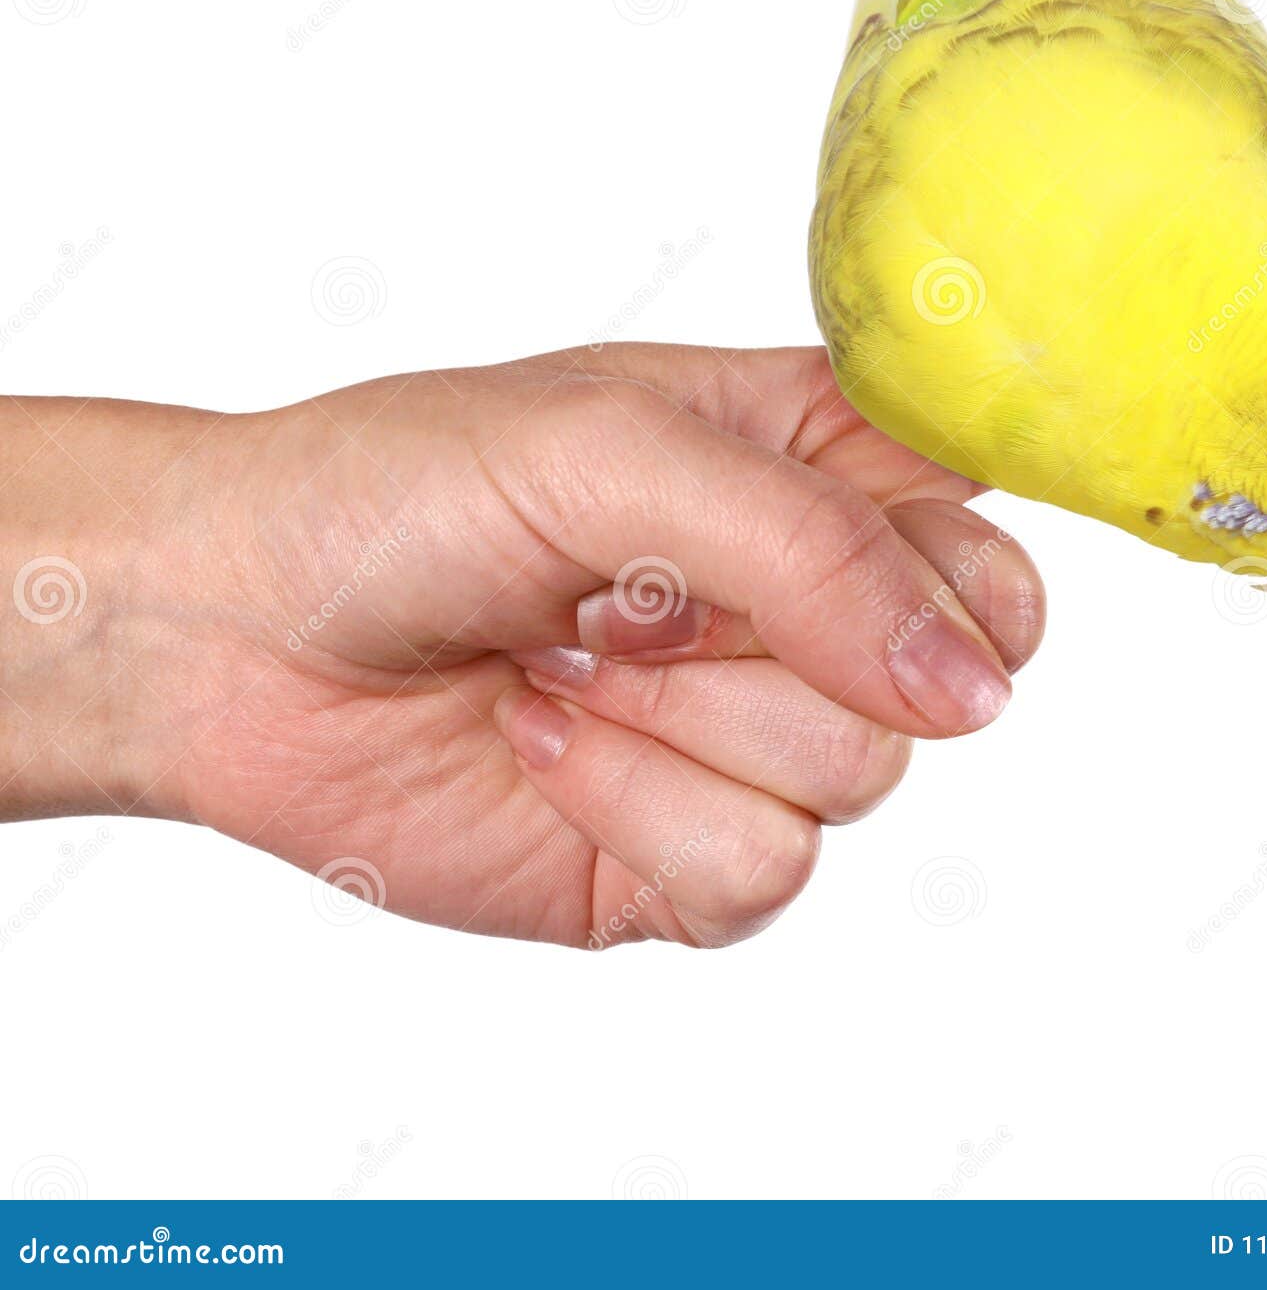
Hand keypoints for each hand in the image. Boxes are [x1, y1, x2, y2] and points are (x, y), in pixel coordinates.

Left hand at [0, 346, 1043, 948]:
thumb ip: (815, 549)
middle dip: (800, 638)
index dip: (931, 555)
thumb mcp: (614, 451)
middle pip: (955, 666)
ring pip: (859, 774)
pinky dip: (637, 808)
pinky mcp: (688, 857)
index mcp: (803, 470)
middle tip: (650, 593)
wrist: (233, 634)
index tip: (809, 545)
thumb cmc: (403, 494)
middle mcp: (797, 607)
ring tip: (565, 656)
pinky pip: (762, 871)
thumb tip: (971, 689)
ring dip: (684, 717)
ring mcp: (747, 738)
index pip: (978, 523)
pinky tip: (542, 739)